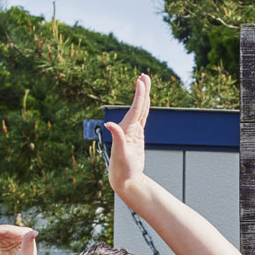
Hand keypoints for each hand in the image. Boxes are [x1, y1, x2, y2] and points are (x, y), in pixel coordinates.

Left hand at [105, 73, 151, 201]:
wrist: (123, 179)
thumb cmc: (121, 168)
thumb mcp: (120, 154)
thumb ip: (117, 138)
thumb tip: (109, 123)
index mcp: (126, 129)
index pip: (135, 109)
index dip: (139, 95)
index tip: (141, 81)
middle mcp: (128, 127)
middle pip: (138, 105)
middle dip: (142, 90)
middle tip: (144, 75)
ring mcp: (133, 131)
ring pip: (141, 110)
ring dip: (143, 96)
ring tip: (145, 82)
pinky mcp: (137, 136)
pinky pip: (142, 118)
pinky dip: (144, 108)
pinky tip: (145, 102)